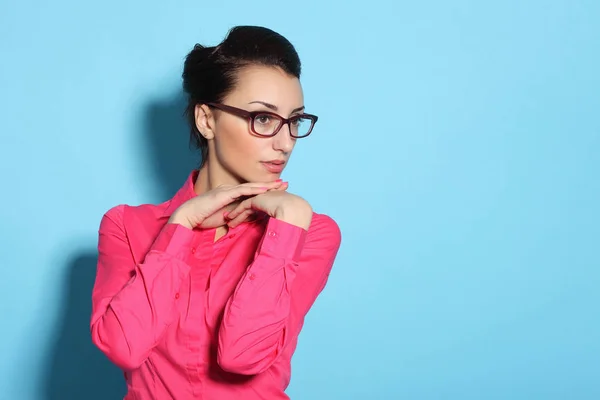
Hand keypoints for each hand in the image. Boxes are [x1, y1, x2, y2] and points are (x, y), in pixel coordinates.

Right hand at [168, 180, 286, 229]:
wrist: (188, 217)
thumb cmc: (203, 219)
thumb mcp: (226, 218)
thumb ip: (236, 216)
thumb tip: (248, 218)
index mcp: (231, 195)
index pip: (252, 192)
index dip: (266, 191)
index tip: (280, 191)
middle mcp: (230, 190)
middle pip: (254, 187)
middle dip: (270, 185)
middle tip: (285, 183)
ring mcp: (227, 190)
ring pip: (251, 187)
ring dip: (266, 185)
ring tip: (280, 184)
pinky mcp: (224, 194)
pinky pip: (242, 191)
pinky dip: (254, 189)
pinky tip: (265, 189)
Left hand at [225, 190, 312, 229]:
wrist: (294, 210)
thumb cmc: (294, 218)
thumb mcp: (286, 221)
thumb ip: (281, 225)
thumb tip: (280, 238)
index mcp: (274, 202)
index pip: (259, 208)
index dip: (250, 216)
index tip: (244, 223)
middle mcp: (267, 197)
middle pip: (250, 207)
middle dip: (241, 214)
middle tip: (232, 222)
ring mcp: (261, 196)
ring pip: (245, 207)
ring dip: (236, 215)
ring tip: (229, 223)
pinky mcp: (257, 199)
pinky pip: (244, 206)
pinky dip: (237, 212)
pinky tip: (231, 218)